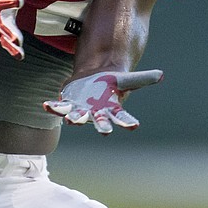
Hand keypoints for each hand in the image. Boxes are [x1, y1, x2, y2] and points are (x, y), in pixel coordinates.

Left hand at [43, 69, 163, 134]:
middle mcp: (96, 113)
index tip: (135, 126)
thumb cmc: (111, 84)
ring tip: (71, 120)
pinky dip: (53, 107)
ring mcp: (81, 111)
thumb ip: (142, 79)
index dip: (127, 122)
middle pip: (100, 122)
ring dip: (74, 119)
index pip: (122, 117)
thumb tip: (161, 75)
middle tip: (106, 132)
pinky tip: (46, 104)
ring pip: (77, 117)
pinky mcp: (67, 105)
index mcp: (112, 108)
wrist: (92, 83)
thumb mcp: (126, 79)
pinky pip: (59, 108)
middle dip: (102, 126)